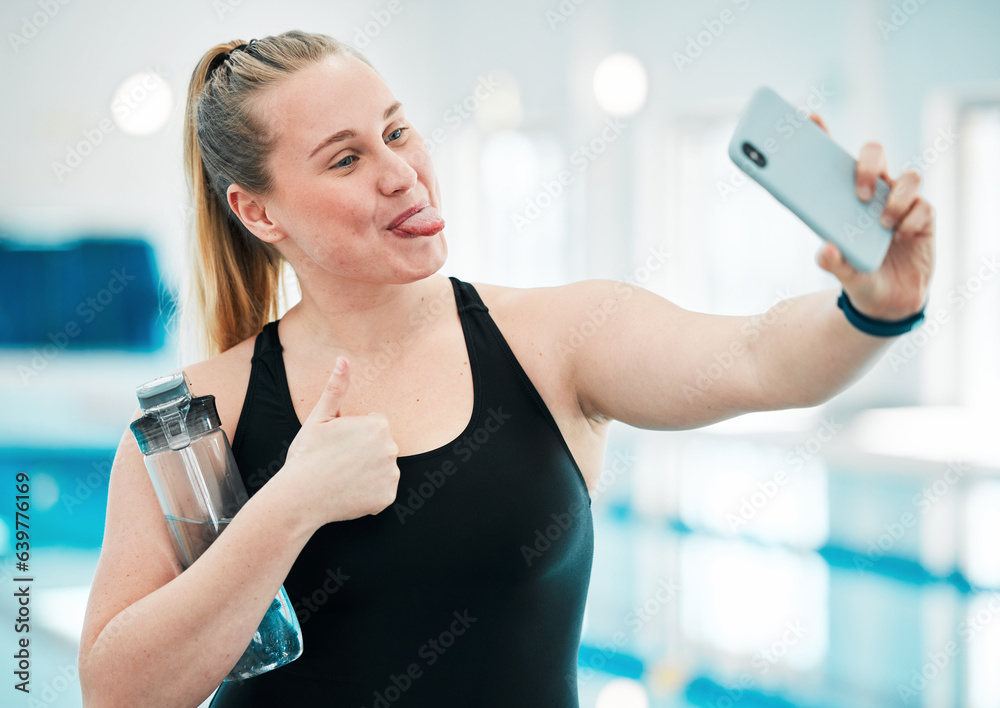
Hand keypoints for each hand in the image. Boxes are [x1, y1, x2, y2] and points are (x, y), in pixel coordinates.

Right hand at [277, 357, 400, 526]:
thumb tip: (343, 358)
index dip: (353, 435)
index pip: (373, 426)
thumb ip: (336, 387)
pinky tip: (348, 492)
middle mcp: (391, 448)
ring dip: (367, 472)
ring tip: (341, 477)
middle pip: (380, 447)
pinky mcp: (387, 497)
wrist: (299, 498)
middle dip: (363, 452)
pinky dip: (369, 493)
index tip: (337, 444)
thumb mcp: (319, 417)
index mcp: (378, 425)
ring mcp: (391, 474)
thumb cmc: (307, 454)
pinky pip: (382, 490)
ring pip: (381, 468)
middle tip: (337, 462)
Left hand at [808, 113, 935, 319]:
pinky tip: (899, 236)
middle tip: (858, 193)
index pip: (835, 159)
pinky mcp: (924, 219)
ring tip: (882, 225)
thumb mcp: (842, 274)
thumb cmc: (860, 275)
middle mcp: (875, 192)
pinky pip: (922, 207)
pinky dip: (910, 219)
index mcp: (846, 197)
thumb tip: (824, 249)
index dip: (823, 135)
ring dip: (894, 198)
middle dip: (867, 165)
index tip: (811, 119)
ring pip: (908, 177)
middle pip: (875, 155)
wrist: (888, 302)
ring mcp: (901, 203)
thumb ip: (831, 262)